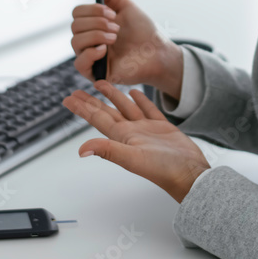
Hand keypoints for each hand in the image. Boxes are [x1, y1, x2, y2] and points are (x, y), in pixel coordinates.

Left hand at [62, 80, 210, 203]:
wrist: (189, 174)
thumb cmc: (164, 170)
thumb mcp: (133, 158)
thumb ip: (108, 150)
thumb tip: (81, 150)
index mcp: (122, 137)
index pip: (96, 119)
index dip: (82, 108)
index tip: (68, 99)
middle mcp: (131, 132)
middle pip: (107, 112)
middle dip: (91, 101)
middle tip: (77, 91)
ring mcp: (146, 129)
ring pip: (126, 107)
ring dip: (113, 96)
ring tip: (101, 84)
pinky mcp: (162, 127)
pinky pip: (148, 109)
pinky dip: (141, 100)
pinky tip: (135, 92)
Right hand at [70, 0, 182, 95]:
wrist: (157, 51)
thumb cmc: (143, 31)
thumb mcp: (126, 6)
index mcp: (93, 24)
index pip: (77, 13)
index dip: (91, 10)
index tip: (112, 13)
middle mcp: (89, 40)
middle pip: (74, 25)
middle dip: (96, 22)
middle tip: (117, 27)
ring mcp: (91, 57)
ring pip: (75, 42)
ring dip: (95, 35)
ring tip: (115, 37)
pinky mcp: (95, 73)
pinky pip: (79, 63)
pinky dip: (91, 53)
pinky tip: (106, 50)